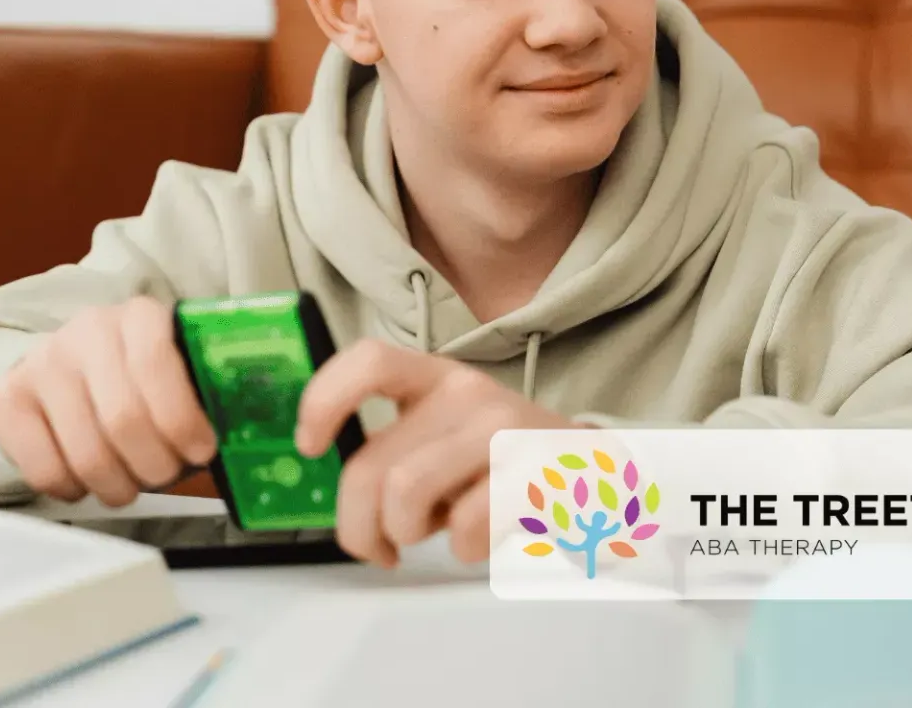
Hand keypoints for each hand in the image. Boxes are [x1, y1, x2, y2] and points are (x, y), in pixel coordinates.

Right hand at [0, 297, 217, 506]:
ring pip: (87, 455)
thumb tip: (256, 436)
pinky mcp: (8, 398)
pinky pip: (44, 470)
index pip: (155, 364)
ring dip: (119, 486)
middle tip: (165, 474)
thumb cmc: (142, 382)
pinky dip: (74, 489)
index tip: (201, 450)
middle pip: (123, 420)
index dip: (182, 419)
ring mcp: (42, 363)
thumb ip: (212, 394)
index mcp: (139, 318)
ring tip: (130, 482)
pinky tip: (87, 478)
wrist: (70, 368)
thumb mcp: (182, 371)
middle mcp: (86, 332)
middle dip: (155, 465)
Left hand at [294, 339, 581, 567]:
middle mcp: (467, 392)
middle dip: (358, 524)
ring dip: (407, 533)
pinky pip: (464, 527)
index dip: (324, 399)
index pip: (368, 361)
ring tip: (434, 534)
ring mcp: (502, 430)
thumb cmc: (506, 463)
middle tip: (376, 547)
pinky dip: (462, 550)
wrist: (601, 477)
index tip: (309, 445)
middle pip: (373, 463)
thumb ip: (397, 448)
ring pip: (406, 494)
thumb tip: (342, 495)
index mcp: (436, 377)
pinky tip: (479, 541)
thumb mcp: (448, 434)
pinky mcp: (533, 473)